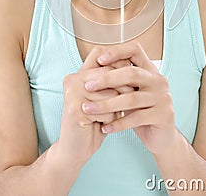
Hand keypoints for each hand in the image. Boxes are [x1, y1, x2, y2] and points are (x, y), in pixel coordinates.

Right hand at [58, 47, 134, 164]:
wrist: (75, 150)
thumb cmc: (93, 122)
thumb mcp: (104, 97)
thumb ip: (111, 80)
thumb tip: (132, 63)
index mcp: (78, 74)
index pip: (101, 55)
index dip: (119, 65)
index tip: (130, 80)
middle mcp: (72, 80)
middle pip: (110, 74)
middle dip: (124, 89)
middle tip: (124, 104)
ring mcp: (72, 94)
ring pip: (111, 93)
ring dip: (117, 108)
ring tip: (109, 116)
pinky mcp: (75, 109)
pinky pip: (106, 110)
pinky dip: (110, 120)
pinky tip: (101, 125)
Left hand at [82, 42, 176, 154]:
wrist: (161, 137)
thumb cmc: (141, 111)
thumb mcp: (129, 92)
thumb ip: (117, 80)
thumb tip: (90, 66)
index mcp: (150, 70)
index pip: (135, 50)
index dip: (117, 52)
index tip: (99, 61)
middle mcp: (158, 80)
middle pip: (131, 73)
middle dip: (107, 79)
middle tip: (88, 86)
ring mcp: (163, 97)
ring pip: (131, 98)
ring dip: (106, 104)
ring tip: (89, 109)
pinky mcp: (163, 115)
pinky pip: (136, 118)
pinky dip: (118, 123)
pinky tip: (105, 127)